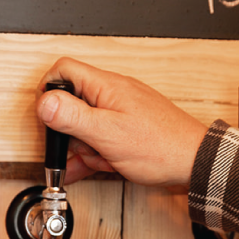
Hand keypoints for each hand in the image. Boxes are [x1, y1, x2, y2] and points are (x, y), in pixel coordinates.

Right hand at [36, 57, 207, 190]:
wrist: (195, 162)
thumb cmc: (160, 147)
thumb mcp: (108, 134)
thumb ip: (73, 117)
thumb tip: (43, 102)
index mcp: (106, 86)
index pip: (64, 70)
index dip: (48, 90)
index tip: (46, 117)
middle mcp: (114, 93)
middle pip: (73, 103)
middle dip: (71, 131)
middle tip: (79, 148)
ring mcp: (122, 111)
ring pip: (88, 125)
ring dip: (88, 148)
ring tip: (102, 160)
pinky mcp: (130, 128)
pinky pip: (104, 137)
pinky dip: (98, 153)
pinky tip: (99, 168)